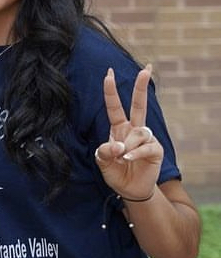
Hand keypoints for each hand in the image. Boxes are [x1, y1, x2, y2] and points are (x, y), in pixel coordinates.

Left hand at [95, 66, 162, 200]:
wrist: (129, 189)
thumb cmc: (115, 172)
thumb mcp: (102, 161)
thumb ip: (105, 152)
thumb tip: (119, 145)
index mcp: (118, 128)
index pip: (114, 107)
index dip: (111, 91)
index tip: (108, 74)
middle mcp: (133, 130)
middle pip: (139, 105)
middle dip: (141, 87)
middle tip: (146, 69)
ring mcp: (146, 139)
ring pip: (139, 132)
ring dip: (128, 145)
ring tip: (122, 157)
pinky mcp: (156, 150)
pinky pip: (146, 147)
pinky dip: (135, 153)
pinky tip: (128, 159)